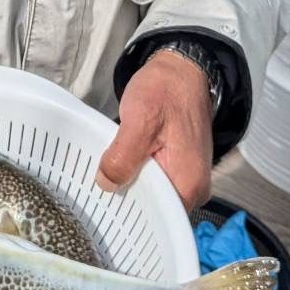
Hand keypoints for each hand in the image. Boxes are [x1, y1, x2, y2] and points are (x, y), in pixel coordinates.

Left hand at [96, 50, 213, 211]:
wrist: (182, 70)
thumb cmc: (166, 90)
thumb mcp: (140, 118)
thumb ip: (123, 155)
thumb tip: (106, 184)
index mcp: (187, 184)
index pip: (156, 219)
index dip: (128, 214)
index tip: (102, 205)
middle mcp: (193, 190)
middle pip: (153, 210)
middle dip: (125, 200)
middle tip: (96, 187)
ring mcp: (186, 180)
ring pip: (151, 196)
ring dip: (128, 186)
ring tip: (104, 175)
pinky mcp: (177, 170)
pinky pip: (153, 183)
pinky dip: (135, 176)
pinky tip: (118, 167)